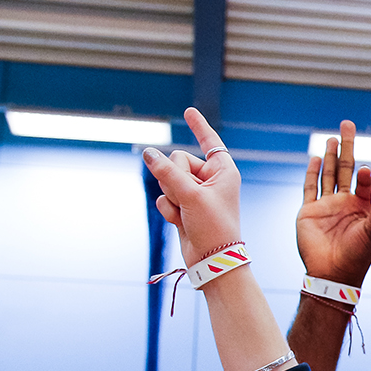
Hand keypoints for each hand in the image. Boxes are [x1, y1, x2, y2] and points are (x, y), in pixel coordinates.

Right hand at [143, 109, 242, 267]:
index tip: (189, 111)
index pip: (209, 141)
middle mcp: (210, 178)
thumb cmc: (213, 226)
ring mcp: (195, 193)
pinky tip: (181, 222)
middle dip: (175, 178)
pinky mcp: (184, 206)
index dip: (198, 126)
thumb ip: (166, 171)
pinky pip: (164, 197)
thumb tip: (147, 153)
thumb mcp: (190, 195)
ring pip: (167, 179)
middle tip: (188, 199)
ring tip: (187, 213)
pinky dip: (169, 210)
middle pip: (177, 160)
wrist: (211, 260)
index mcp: (223, 170)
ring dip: (171, 197)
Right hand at [298, 120, 370, 286]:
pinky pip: (310, 187)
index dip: (365, 173)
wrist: (333, 274)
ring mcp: (326, 206)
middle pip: (344, 168)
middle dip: (346, 147)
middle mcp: (344, 203)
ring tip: (332, 138)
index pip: (364, 180)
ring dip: (329, 156)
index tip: (365, 170)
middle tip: (347, 124)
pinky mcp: (308, 211)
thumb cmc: (358, 255)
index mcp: (362, 206)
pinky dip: (312, 173)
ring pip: (327, 174)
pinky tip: (315, 158)